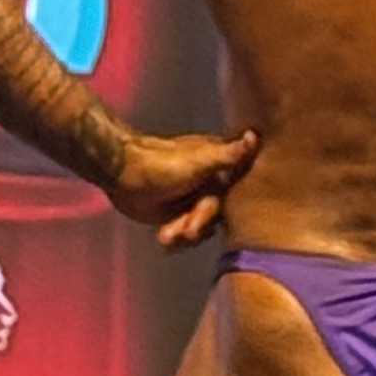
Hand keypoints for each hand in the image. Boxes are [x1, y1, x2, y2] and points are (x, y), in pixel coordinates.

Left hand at [107, 126, 259, 248]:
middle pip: (215, 218)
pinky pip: (185, 235)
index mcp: (218, 171)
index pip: (234, 197)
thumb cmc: (160, 163)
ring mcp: (192, 202)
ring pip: (201, 230)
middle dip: (196, 225)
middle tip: (183, 230)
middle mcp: (209, 187)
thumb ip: (228, 155)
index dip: (217, 208)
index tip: (200, 210)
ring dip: (182, 235)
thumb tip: (254, 135)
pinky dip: (174, 240)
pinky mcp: (176, 215)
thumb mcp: (199, 161)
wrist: (121, 172)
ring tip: (165, 235)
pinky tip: (163, 240)